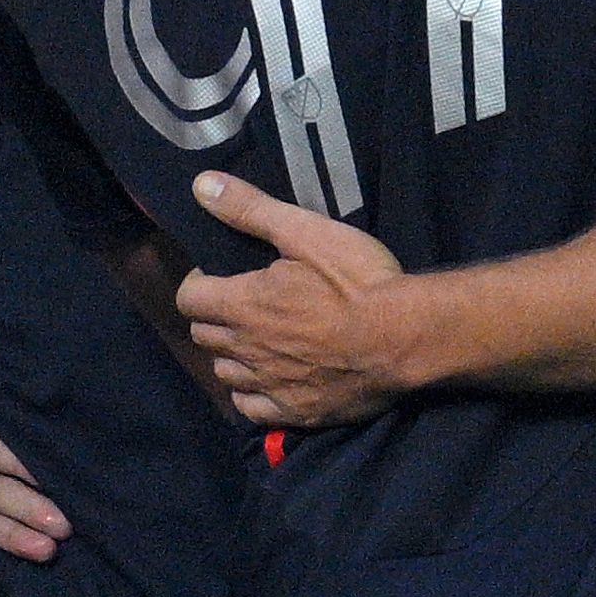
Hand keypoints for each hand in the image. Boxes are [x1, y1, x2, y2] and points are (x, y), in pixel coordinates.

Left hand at [176, 172, 417, 426]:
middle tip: (241, 305)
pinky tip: (267, 380)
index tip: (219, 276)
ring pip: (224, 373)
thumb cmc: (357, 281)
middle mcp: (246, 349)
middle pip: (203, 336)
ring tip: (255, 341)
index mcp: (243, 304)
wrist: (406, 338)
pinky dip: (251, 394)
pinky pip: (251, 409)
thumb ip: (251, 210)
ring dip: (231, 355)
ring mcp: (269, 385)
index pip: (189, 299)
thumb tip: (200, 185)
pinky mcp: (294, 412)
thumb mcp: (306, 232)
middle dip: (214, 317)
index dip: (198, 283)